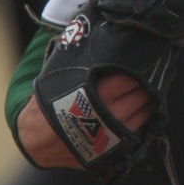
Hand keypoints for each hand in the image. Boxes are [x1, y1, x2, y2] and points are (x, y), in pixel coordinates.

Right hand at [16, 71, 153, 168]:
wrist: (36, 141)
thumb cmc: (48, 105)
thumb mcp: (59, 78)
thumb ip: (79, 61)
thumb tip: (87, 34)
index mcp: (98, 95)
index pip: (130, 78)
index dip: (137, 71)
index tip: (141, 64)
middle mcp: (111, 116)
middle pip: (141, 96)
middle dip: (145, 86)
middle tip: (147, 77)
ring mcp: (115, 136)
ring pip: (144, 115)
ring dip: (147, 103)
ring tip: (146, 93)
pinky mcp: (115, 150)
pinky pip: (139, 133)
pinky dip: (141, 122)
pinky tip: (139, 113)